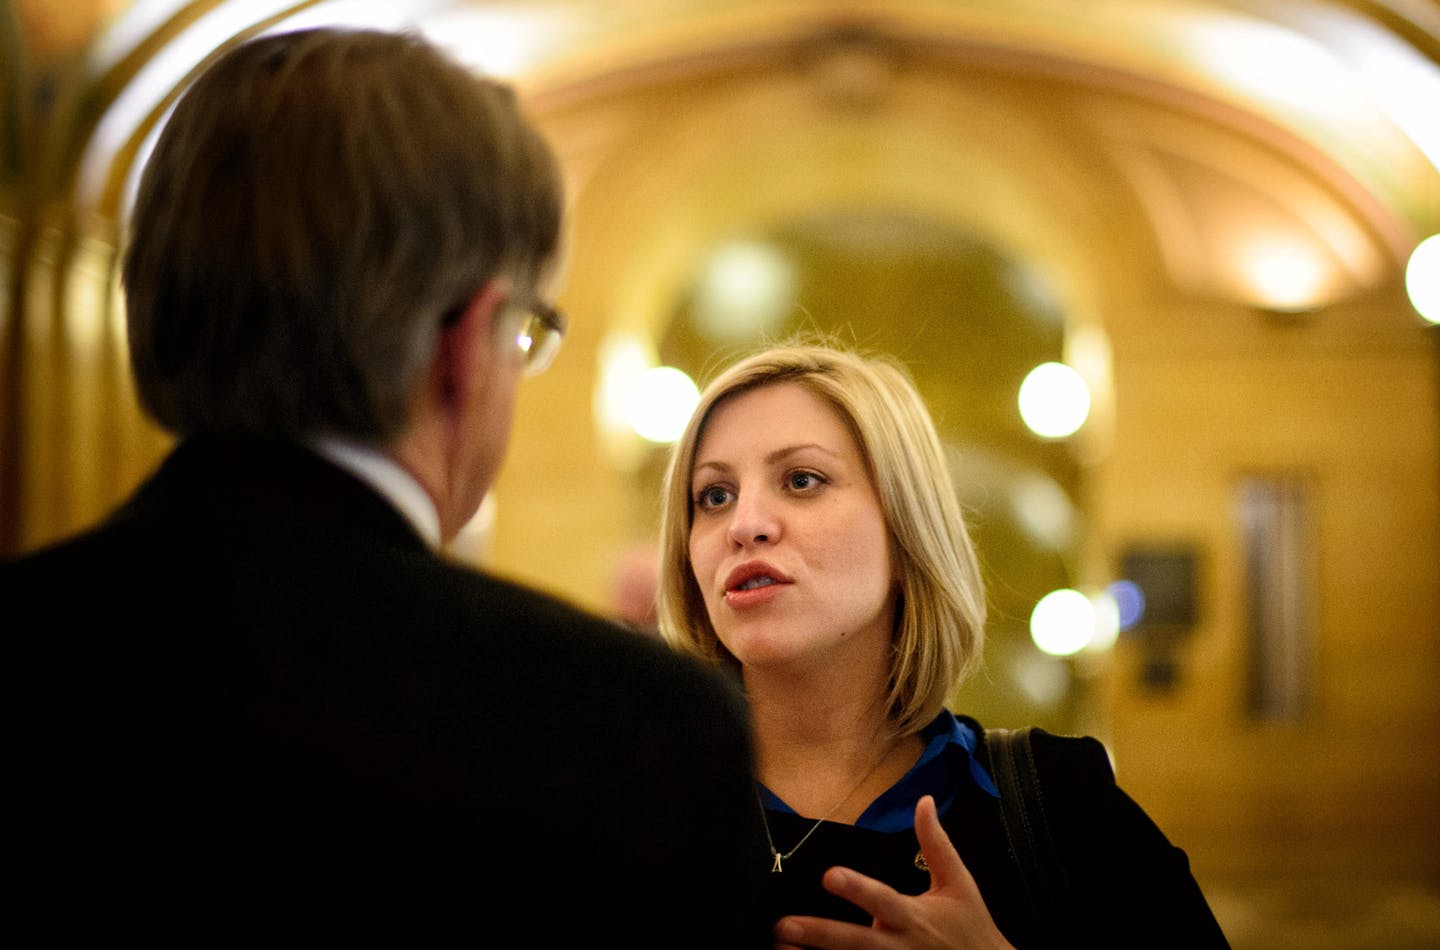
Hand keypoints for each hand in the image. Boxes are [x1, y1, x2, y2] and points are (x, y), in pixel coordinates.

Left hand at [772, 795, 1015, 949]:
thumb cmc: (972, 928)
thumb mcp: (959, 883)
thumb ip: (936, 843)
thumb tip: (924, 800)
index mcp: (914, 917)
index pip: (881, 900)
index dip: (857, 889)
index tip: (829, 875)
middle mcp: (899, 947)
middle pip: (854, 942)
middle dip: (819, 934)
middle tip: (784, 926)